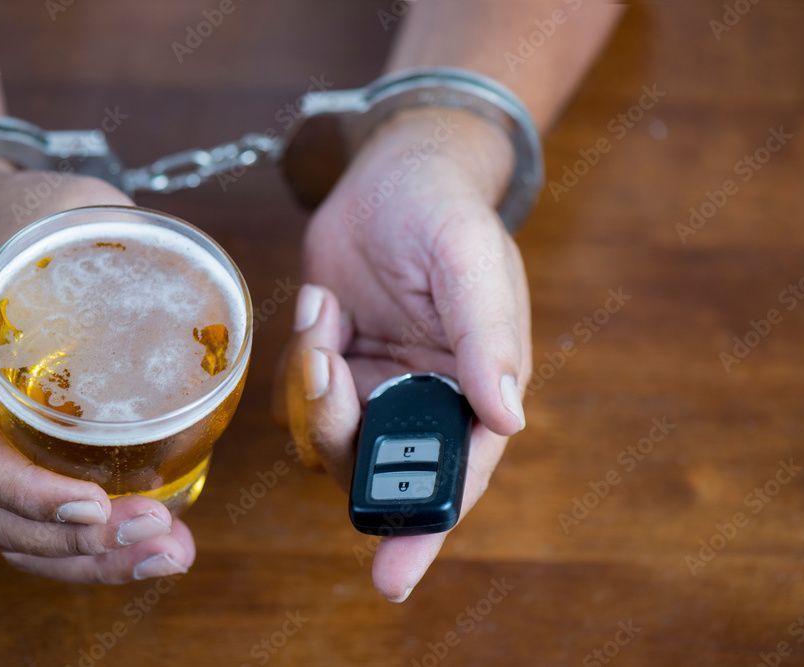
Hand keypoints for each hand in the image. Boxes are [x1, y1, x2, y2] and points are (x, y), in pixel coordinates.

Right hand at [0, 156, 194, 582]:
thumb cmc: (22, 219)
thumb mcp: (62, 207)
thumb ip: (116, 229)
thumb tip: (191, 259)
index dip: (27, 493)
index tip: (95, 505)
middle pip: (1, 517)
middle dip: (81, 546)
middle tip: (160, 538)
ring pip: (23, 534)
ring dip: (95, 561)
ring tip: (172, 556)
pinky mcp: (29, 449)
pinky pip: (45, 519)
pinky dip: (94, 548)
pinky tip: (156, 544)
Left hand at [275, 108, 531, 601]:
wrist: (392, 172)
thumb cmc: (444, 211)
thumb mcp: (472, 262)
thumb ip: (487, 338)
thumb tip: (507, 418)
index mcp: (473, 390)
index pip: (454, 476)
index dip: (426, 529)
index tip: (392, 578)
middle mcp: (423, 401)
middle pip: (375, 465)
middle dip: (342, 430)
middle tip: (329, 360)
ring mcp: (373, 387)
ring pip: (326, 436)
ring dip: (313, 385)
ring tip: (328, 314)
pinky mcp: (330, 363)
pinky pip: (295, 396)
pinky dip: (297, 358)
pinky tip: (321, 306)